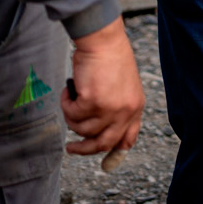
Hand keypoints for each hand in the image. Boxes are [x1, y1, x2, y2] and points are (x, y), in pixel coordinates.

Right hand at [62, 18, 142, 156]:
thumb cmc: (110, 57)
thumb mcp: (122, 85)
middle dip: (85, 149)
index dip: (115, 152)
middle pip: (103, 143)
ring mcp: (110, 108)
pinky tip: (69, 89)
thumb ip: (116, 106)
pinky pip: (72, 113)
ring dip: (71, 117)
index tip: (104, 163)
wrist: (104, 39)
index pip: (128, 138)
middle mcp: (126, 111)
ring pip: (82, 129)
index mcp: (136, 107)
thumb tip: (98, 127)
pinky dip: (66, 103)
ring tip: (70, 99)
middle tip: (71, 149)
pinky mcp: (92, 102)